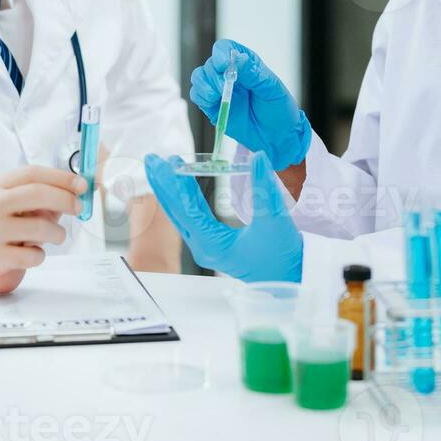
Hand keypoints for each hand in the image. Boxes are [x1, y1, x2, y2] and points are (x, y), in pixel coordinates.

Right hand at [0, 166, 84, 293]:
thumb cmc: (16, 226)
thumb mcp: (30, 205)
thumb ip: (54, 194)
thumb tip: (86, 186)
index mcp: (0, 186)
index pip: (33, 173)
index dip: (61, 177)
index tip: (83, 185)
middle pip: (36, 193)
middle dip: (65, 199)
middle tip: (79, 208)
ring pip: (39, 226)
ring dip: (58, 233)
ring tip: (55, 236)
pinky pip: (33, 255)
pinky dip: (41, 255)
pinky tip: (33, 253)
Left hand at [144, 151, 301, 281]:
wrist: (288, 283)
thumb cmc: (282, 259)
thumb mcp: (275, 220)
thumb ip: (264, 187)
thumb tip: (259, 157)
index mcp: (213, 244)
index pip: (188, 208)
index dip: (177, 183)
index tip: (168, 162)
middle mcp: (203, 246)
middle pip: (176, 211)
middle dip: (163, 184)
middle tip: (152, 160)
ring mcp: (205, 246)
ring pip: (180, 214)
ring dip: (170, 190)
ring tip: (161, 168)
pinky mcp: (211, 244)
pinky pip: (189, 218)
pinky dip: (182, 200)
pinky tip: (179, 187)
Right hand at [190, 39, 310, 170]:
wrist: (278, 139)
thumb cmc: (280, 111)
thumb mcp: (272, 89)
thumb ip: (253, 73)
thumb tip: (237, 58)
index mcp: (246, 64)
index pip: (226, 49)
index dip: (220, 53)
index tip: (222, 65)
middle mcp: (230, 75)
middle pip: (210, 65)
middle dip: (213, 75)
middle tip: (224, 88)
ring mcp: (220, 91)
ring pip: (199, 78)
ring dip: (204, 85)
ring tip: (217, 96)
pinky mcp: (213, 107)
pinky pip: (197, 96)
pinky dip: (200, 96)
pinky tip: (212, 102)